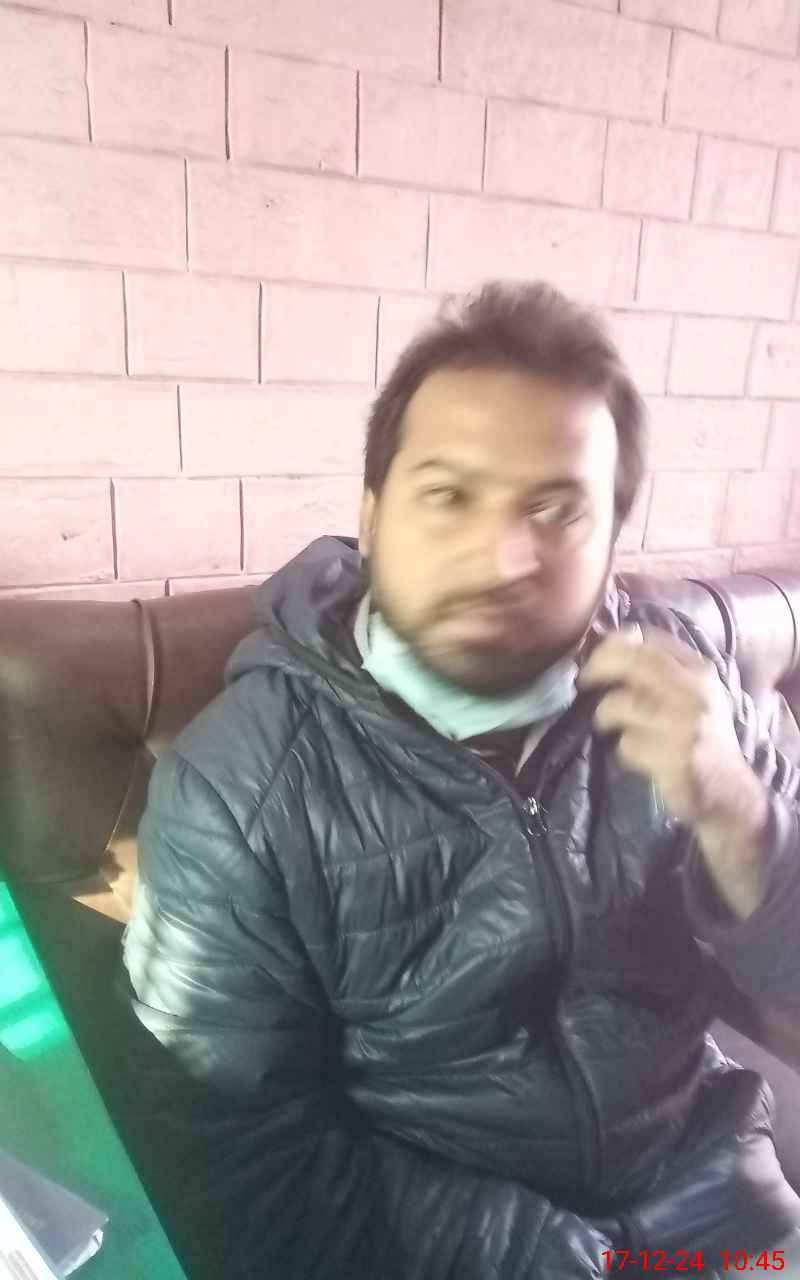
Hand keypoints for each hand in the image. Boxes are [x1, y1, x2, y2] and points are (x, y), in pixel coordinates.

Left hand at [578, 626, 768, 916]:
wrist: (728, 792)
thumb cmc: (701, 738)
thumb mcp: (693, 694)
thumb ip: (661, 668)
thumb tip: (611, 643)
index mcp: (699, 670)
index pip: (646, 639)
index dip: (611, 645)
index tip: (596, 659)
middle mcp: (695, 692)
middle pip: (630, 663)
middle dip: (597, 669)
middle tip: (583, 683)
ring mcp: (685, 725)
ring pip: (619, 704)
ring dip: (605, 717)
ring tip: (611, 728)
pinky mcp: (674, 758)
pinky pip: (625, 744)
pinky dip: (622, 751)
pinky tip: (636, 756)